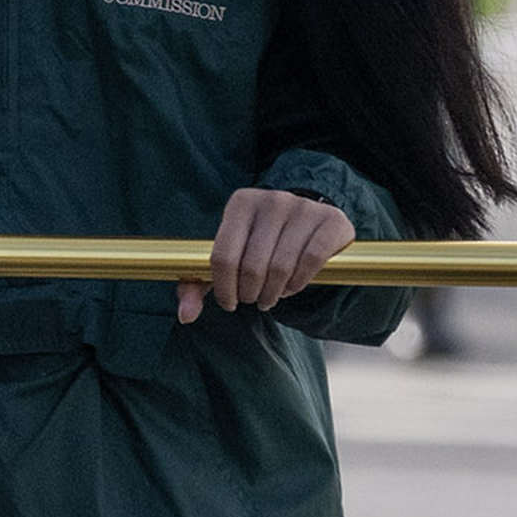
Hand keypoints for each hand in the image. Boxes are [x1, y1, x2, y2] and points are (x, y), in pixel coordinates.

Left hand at [181, 182, 357, 326]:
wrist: (307, 221)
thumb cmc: (258, 243)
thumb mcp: (226, 257)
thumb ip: (198, 284)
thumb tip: (185, 316)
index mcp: (240, 203)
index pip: (223, 256)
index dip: (224, 288)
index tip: (229, 303)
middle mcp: (272, 200)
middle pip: (252, 265)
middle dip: (250, 293)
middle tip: (252, 300)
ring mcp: (303, 208)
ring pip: (281, 267)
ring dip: (273, 293)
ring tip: (269, 297)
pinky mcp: (330, 221)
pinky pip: (311, 262)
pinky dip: (298, 283)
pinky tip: (291, 288)